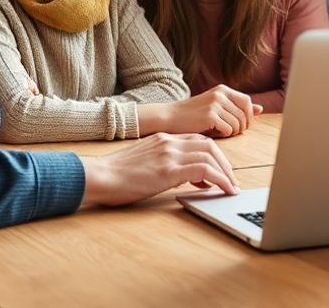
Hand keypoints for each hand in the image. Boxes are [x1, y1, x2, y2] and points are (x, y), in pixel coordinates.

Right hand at [80, 132, 237, 205]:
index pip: (198, 139)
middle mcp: (169, 142)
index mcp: (163, 138)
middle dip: (225, 163)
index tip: (219, 171)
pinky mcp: (169, 170)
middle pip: (210, 145)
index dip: (213, 155)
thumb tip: (182, 177)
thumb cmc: (115, 174)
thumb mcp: (143, 161)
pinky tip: (223, 190)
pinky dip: (220, 179)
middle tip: (230, 179)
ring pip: (211, 155)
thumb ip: (163, 163)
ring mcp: (169, 154)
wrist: (98, 176)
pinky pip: (205, 170)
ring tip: (230, 188)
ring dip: (226, 173)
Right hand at [140, 84, 261, 136]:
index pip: (247, 101)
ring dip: (232, 132)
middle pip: (245, 114)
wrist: (169, 118)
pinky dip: (225, 135)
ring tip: (220, 133)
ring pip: (238, 123)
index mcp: (222, 89)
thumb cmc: (191, 116)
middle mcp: (220, 94)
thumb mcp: (215, 107)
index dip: (247, 116)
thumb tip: (260, 109)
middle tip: (230, 132)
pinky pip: (229, 129)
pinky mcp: (210, 115)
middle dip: (242, 127)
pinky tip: (215, 134)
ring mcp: (215, 103)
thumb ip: (237, 107)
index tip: (240, 125)